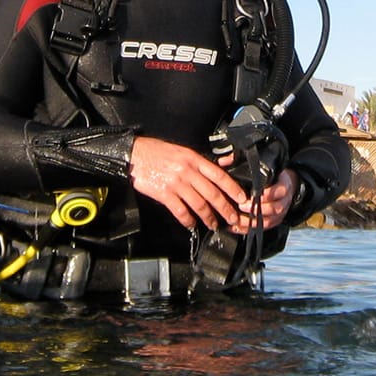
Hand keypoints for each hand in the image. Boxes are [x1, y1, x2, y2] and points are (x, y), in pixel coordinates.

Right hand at [129, 136, 251, 230]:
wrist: (134, 154)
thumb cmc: (156, 151)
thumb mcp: (182, 151)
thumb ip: (198, 162)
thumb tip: (216, 171)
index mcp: (194, 159)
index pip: (219, 175)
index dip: (233, 188)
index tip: (242, 198)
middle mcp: (187, 171)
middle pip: (212, 193)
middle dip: (225, 208)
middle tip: (233, 218)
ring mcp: (176, 183)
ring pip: (199, 204)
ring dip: (208, 217)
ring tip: (213, 225)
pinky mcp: (164, 193)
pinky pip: (180, 210)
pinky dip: (188, 220)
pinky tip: (191, 224)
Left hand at [228, 167, 296, 231]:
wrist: (286, 186)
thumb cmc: (272, 176)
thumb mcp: (265, 165)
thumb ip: (244, 162)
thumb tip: (223, 161)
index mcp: (284, 185)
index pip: (279, 191)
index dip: (268, 194)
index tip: (255, 193)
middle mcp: (284, 200)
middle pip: (274, 208)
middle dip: (257, 209)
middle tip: (242, 206)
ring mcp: (280, 213)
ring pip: (268, 221)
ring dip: (251, 222)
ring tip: (237, 219)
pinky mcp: (274, 222)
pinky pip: (262, 229)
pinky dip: (248, 229)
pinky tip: (236, 227)